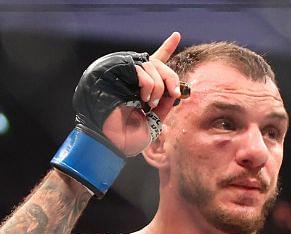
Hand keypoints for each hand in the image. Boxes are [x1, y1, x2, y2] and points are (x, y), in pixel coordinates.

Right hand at [102, 31, 183, 155]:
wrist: (114, 141)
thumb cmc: (132, 135)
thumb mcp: (155, 120)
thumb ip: (166, 104)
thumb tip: (174, 90)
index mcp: (144, 87)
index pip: (156, 62)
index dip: (166, 47)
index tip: (176, 35)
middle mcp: (135, 79)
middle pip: (158, 64)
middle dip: (170, 78)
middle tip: (174, 94)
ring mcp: (126, 75)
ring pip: (151, 66)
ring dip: (158, 87)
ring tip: (150, 103)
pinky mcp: (119, 72)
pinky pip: (142, 70)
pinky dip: (149, 84)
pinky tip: (144, 98)